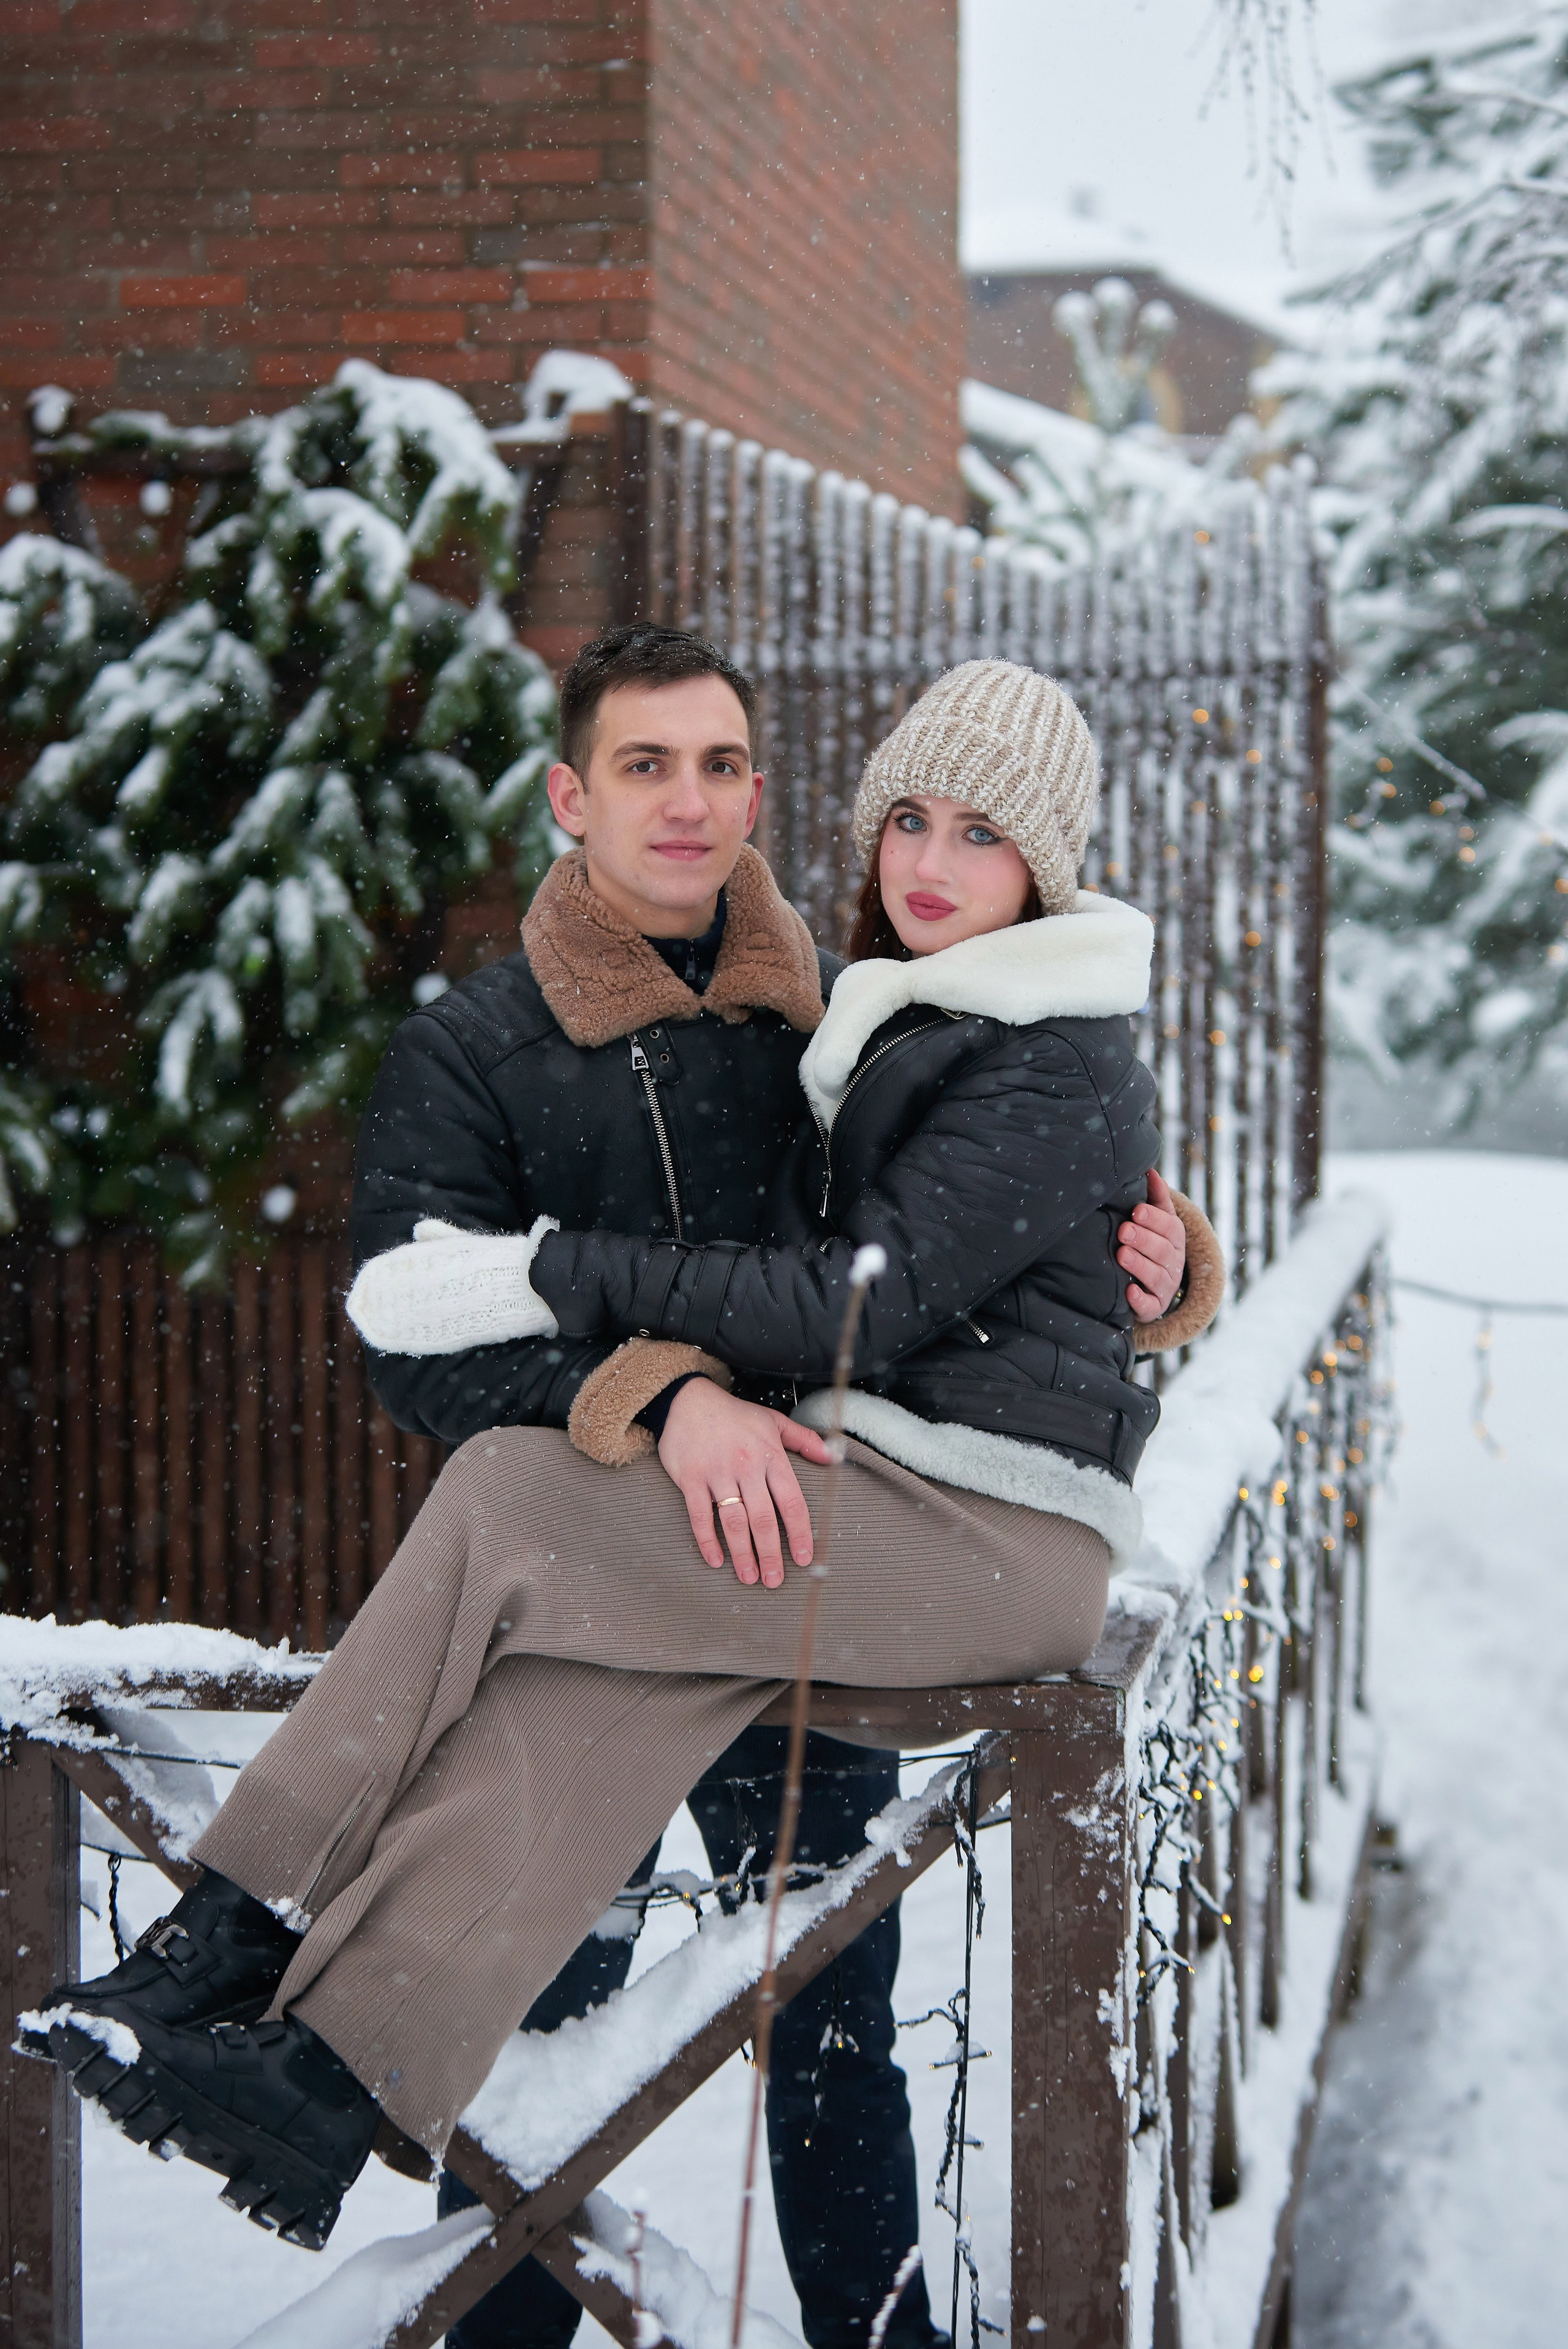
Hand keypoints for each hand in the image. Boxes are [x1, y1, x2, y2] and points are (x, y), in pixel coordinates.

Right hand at [656, 1381, 834, 1588]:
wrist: (687, 1400)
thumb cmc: (734, 1414)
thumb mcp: (773, 1421)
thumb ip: (804, 1440)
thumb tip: (834, 1457)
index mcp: (770, 1456)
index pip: (791, 1501)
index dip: (800, 1532)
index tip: (804, 1558)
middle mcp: (746, 1466)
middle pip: (763, 1518)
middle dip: (771, 1553)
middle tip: (774, 1580)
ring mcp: (717, 1473)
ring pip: (733, 1521)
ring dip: (743, 1553)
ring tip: (749, 1577)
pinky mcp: (690, 1478)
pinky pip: (700, 1514)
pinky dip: (707, 1540)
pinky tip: (716, 1560)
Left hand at [1118, 1168, 1185, 1321]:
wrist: (1150, 1284)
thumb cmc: (1149, 1242)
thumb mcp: (1156, 1220)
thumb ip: (1155, 1198)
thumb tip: (1149, 1170)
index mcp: (1174, 1239)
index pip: (1170, 1227)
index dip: (1154, 1219)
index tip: (1136, 1211)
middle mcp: (1174, 1263)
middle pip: (1163, 1251)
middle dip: (1144, 1240)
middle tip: (1124, 1230)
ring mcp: (1165, 1288)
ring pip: (1157, 1277)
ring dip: (1140, 1266)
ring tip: (1122, 1255)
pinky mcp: (1154, 1308)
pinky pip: (1150, 1306)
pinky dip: (1140, 1300)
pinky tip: (1129, 1292)